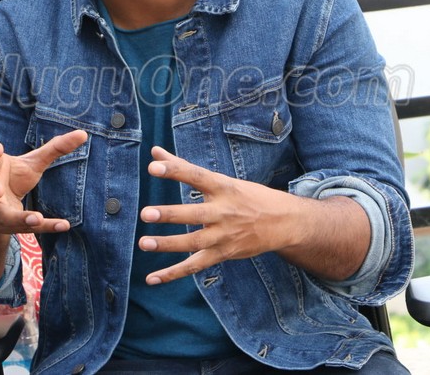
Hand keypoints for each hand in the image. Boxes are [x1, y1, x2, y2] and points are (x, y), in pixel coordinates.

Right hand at [0, 129, 87, 234]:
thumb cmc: (14, 177)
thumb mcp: (33, 162)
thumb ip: (55, 148)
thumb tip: (83, 134)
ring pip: (1, 216)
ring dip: (17, 218)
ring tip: (35, 218)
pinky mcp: (9, 226)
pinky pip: (27, 229)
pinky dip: (47, 227)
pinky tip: (64, 225)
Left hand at [137, 146, 304, 284]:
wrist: (284, 222)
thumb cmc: (248, 196)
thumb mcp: (222, 179)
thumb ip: (183, 167)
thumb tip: (154, 152)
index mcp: (223, 187)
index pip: (196, 176)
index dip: (176, 171)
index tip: (154, 166)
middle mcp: (224, 211)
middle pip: (195, 214)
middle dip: (171, 214)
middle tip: (146, 213)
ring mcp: (224, 235)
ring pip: (194, 242)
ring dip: (168, 244)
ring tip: (144, 243)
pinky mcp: (223, 253)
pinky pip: (195, 265)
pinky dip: (173, 273)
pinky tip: (152, 278)